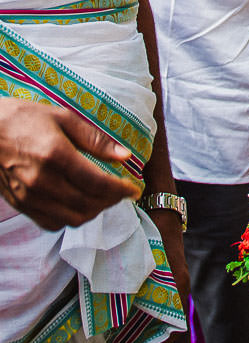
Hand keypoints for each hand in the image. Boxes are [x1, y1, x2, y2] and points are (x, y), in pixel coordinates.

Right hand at [0, 98, 139, 229]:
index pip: (97, 184)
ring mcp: (29, 197)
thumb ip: (96, 140)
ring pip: (71, 219)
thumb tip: (126, 156)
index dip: (120, 190)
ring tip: (103, 198)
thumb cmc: (26, 119)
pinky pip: (52, 224)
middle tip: (120, 192)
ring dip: (93, 212)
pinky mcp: (21, 205)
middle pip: (87, 205)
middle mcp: (42, 181)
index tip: (134, 189)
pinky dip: (71, 219)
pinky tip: (78, 204)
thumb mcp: (64, 118)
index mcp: (56, 155)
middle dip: (110, 202)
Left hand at [133, 206, 189, 342]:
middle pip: (168, 325)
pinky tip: (131, 312)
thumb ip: (128, 285)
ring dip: (148, 327)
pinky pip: (163, 301)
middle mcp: (180, 286)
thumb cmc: (152, 232)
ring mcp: (177, 279)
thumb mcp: (139, 261)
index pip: (174, 330)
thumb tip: (110, 314)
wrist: (163, 208)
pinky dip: (150, 312)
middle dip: (149, 341)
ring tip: (125, 335)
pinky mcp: (172, 273)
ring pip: (165, 313)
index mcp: (178, 287)